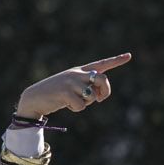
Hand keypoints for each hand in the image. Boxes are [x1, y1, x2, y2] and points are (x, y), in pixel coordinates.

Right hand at [15, 53, 131, 117]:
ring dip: (87, 103)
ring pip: (92, 95)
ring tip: (74, 101)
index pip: (101, 64)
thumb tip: (100, 95)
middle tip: (101, 100)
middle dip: (106, 91)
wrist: (34, 98)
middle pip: (103, 79)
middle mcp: (76, 73)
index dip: (116, 60)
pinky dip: (77, 109)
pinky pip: (82, 105)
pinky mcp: (65, 92)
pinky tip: (66, 104)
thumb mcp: (73, 87)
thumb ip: (87, 87)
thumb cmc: (57, 94)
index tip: (129, 55)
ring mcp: (70, 82)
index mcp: (80, 70)